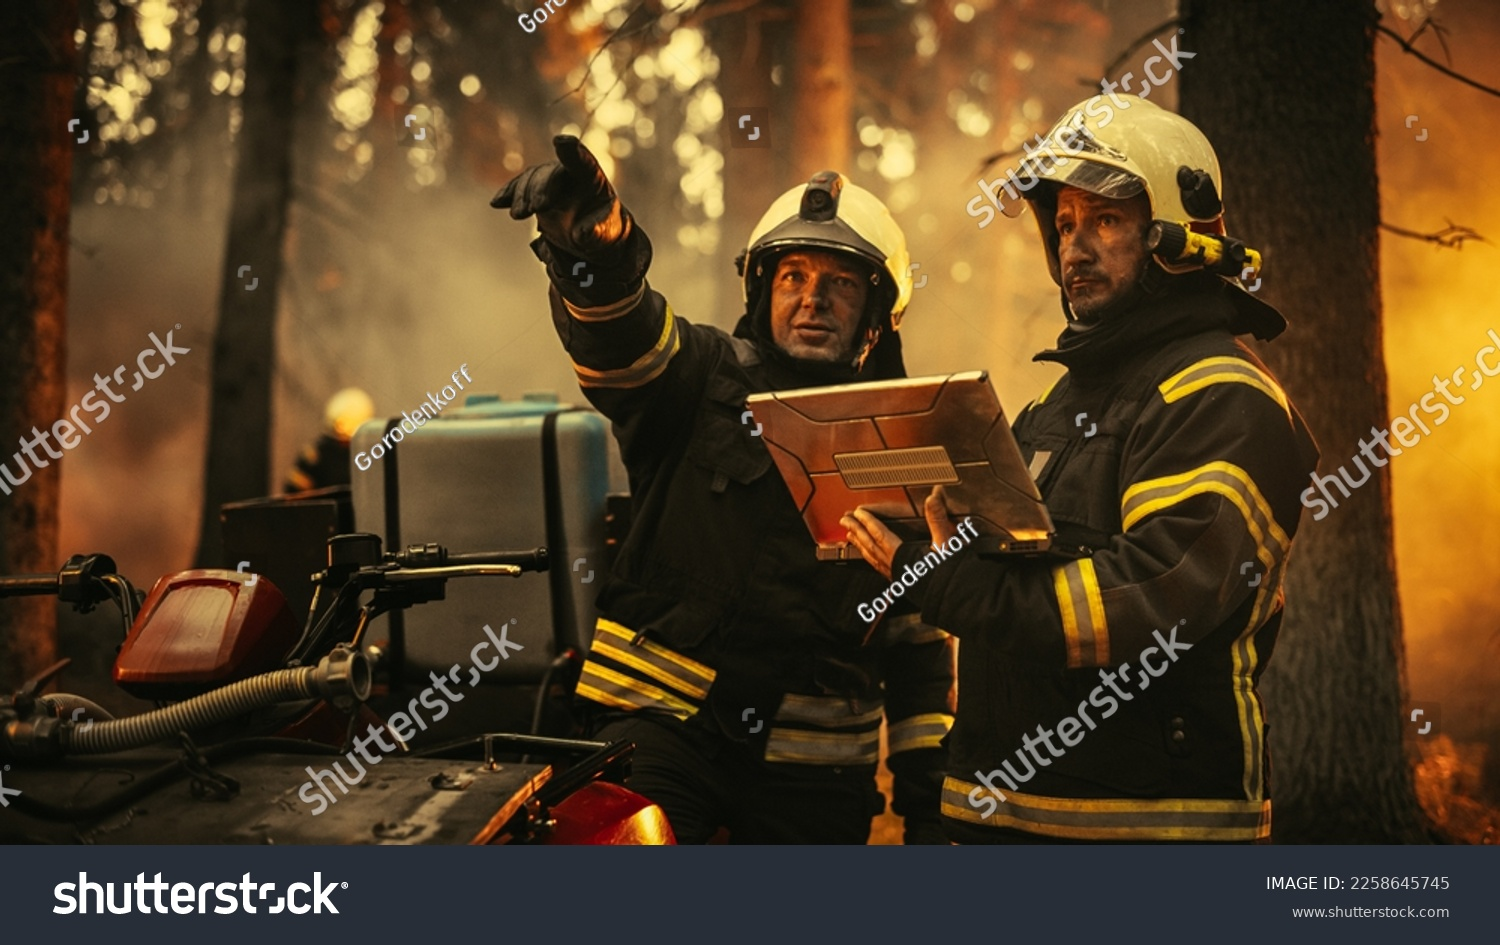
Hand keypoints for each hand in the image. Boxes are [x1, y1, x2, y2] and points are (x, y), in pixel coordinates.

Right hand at [491, 135, 631, 260]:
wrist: (592, 234)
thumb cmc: (605, 230)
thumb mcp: (606, 234)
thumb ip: (596, 231)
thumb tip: (582, 233)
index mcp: (592, 178)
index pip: (582, 161)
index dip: (571, 151)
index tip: (561, 142)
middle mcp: (570, 173)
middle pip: (551, 173)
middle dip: (540, 187)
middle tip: (535, 208)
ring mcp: (551, 179)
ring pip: (532, 179)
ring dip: (522, 195)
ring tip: (518, 215)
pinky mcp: (536, 190)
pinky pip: (519, 187)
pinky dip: (508, 194)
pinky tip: (497, 203)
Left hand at [842, 486, 960, 578]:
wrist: (953, 599)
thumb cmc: (949, 576)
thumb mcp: (946, 543)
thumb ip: (938, 519)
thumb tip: (933, 497)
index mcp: (902, 555)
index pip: (879, 534)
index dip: (867, 521)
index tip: (857, 513)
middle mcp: (895, 566)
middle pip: (870, 545)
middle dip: (856, 531)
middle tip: (845, 521)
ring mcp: (896, 576)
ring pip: (872, 558)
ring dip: (860, 546)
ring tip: (851, 538)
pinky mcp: (901, 584)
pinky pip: (879, 568)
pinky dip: (871, 560)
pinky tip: (872, 560)